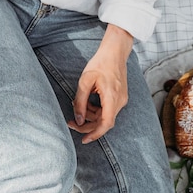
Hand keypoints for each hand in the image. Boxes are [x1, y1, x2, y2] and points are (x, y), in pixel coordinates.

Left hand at [67, 25, 132, 143]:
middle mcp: (120, 101)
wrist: (115, 52)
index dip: (95, 134)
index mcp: (112, 97)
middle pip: (104, 122)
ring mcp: (121, 99)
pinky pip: (107, 109)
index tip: (84, 140)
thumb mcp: (85, 82)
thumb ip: (81, 102)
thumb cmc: (99, 63)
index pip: (106, 123)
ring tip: (77, 106)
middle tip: (71, 123)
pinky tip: (87, 102)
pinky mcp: (119, 97)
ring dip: (91, 116)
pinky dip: (96, 109)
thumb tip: (79, 120)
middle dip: (87, 125)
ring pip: (105, 116)